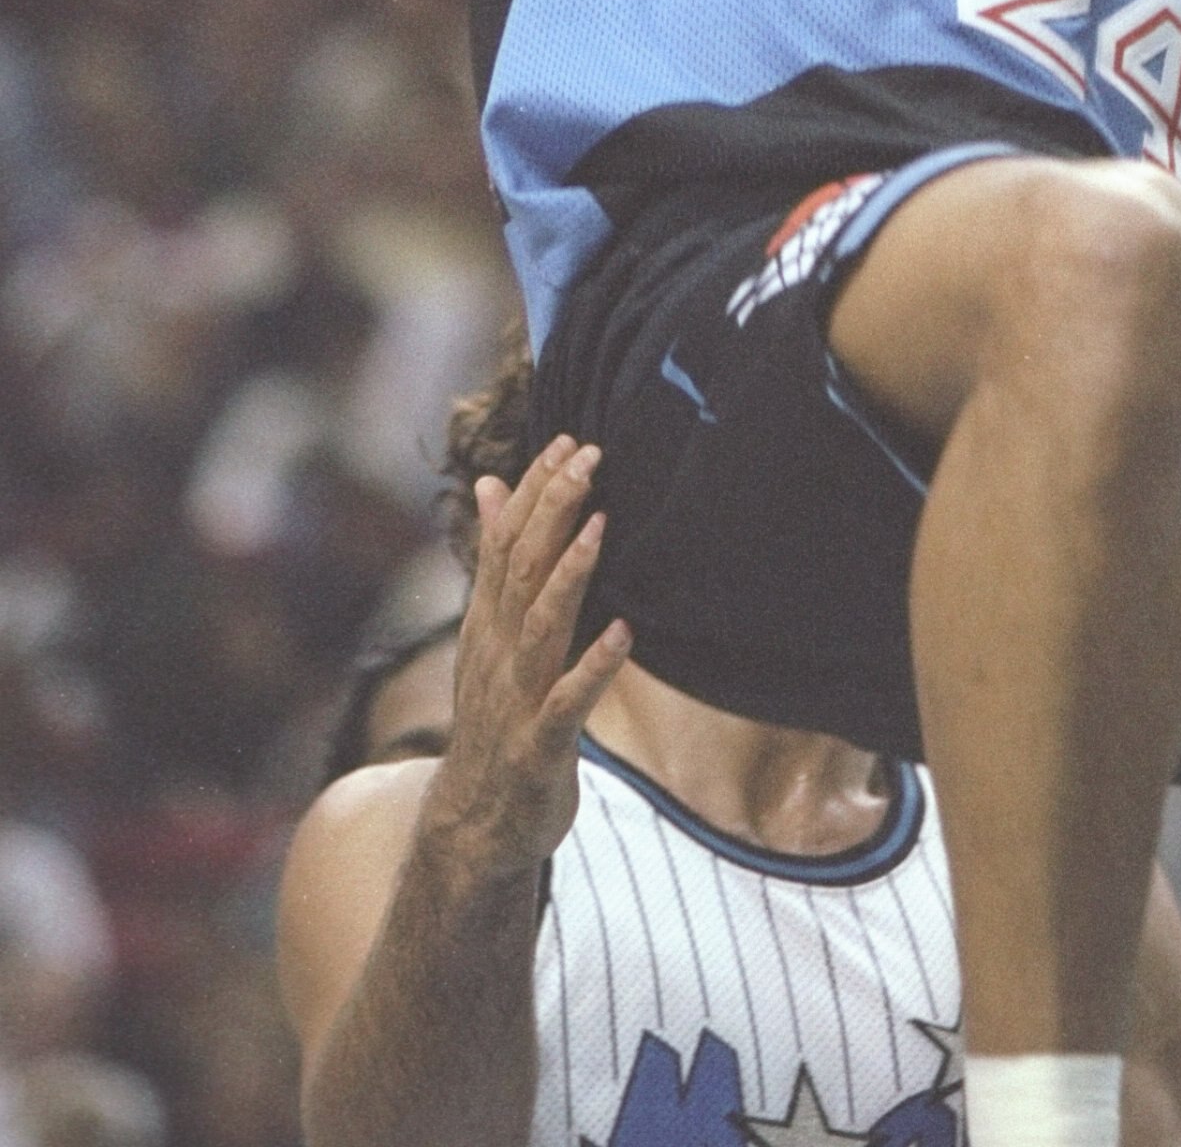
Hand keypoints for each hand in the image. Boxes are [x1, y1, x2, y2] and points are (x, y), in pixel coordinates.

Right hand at [423, 436, 630, 876]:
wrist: (474, 824)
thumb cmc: (498, 717)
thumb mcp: (490, 634)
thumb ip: (497, 561)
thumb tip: (495, 483)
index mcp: (488, 625)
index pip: (506, 543)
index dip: (535, 490)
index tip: (567, 439)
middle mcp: (498, 653)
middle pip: (522, 570)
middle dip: (554, 510)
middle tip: (588, 455)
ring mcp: (517, 700)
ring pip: (541, 627)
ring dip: (569, 574)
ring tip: (600, 524)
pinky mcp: (539, 748)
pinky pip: (567, 703)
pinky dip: (593, 668)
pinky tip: (623, 634)